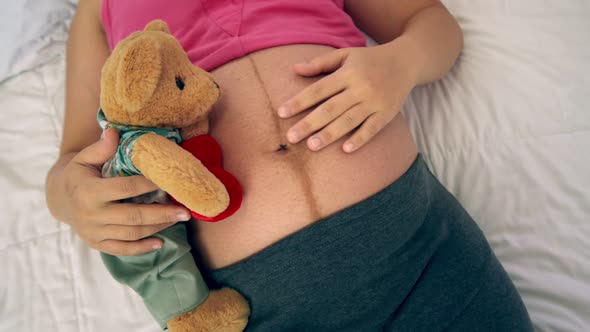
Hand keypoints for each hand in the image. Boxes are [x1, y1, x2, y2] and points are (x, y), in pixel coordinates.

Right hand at [45, 128, 190, 255]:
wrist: (58, 199)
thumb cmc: (78, 174)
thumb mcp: (84, 158)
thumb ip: (101, 147)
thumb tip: (115, 131)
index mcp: (89, 191)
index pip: (126, 188)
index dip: (149, 185)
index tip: (170, 182)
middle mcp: (91, 215)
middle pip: (133, 216)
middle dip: (162, 214)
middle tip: (185, 211)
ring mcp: (94, 232)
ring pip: (131, 233)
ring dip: (158, 228)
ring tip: (178, 219)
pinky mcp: (97, 244)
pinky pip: (122, 249)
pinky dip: (141, 248)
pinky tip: (160, 243)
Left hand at [278, 42, 417, 152]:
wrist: (407, 61)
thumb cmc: (370, 60)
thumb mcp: (346, 55)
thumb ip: (320, 63)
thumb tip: (295, 68)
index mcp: (348, 73)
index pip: (319, 89)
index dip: (299, 101)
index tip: (281, 113)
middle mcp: (361, 88)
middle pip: (330, 108)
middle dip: (309, 123)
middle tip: (291, 137)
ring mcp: (375, 102)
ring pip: (349, 121)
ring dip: (330, 134)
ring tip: (311, 146)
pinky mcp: (387, 113)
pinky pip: (372, 128)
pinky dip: (360, 139)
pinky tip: (346, 150)